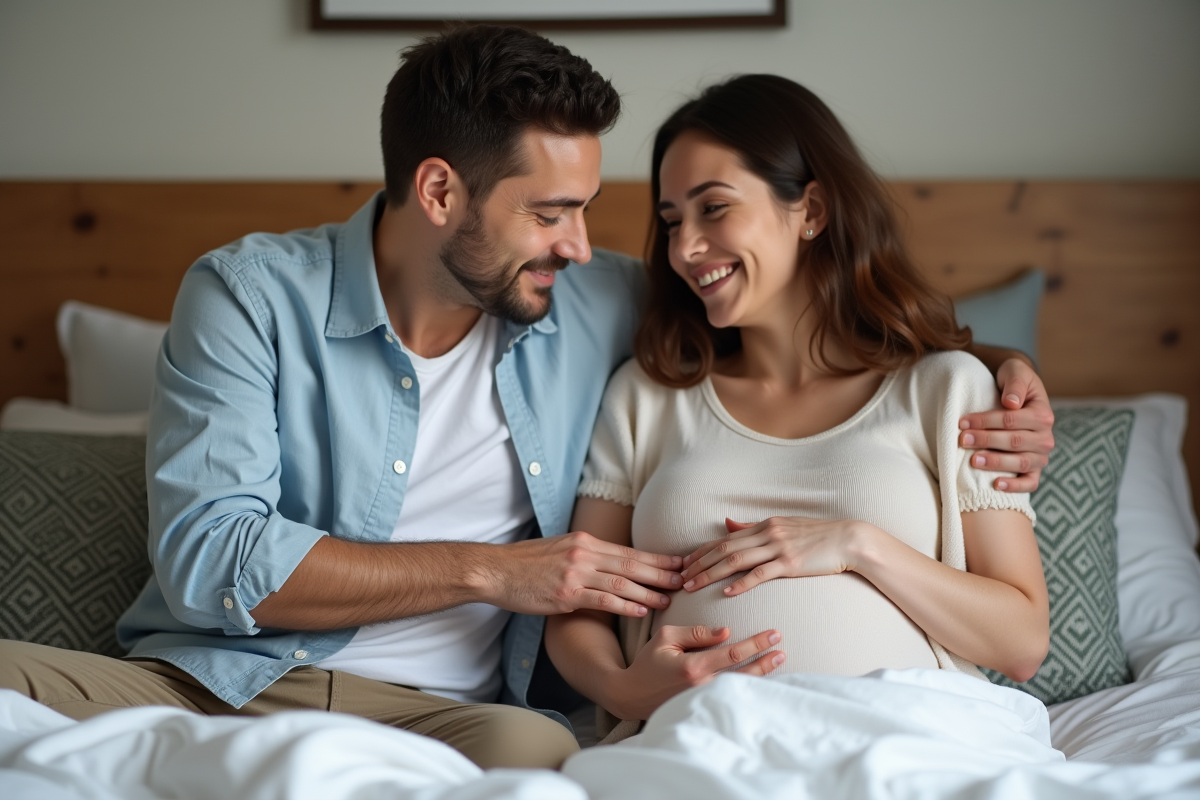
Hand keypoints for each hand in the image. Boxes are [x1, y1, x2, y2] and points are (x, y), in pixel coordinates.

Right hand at [485, 531, 682, 617]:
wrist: (495, 570)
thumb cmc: (525, 563)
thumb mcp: (560, 548)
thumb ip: (586, 554)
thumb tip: (610, 563)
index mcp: (585, 541)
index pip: (629, 550)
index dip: (657, 558)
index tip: (679, 563)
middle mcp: (584, 553)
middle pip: (632, 563)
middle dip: (662, 572)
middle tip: (686, 579)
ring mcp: (575, 573)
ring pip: (622, 582)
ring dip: (649, 591)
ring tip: (669, 599)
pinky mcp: (565, 593)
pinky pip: (602, 600)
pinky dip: (624, 605)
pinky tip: (641, 611)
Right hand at [602, 624, 784, 719]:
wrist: (631, 695)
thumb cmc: (648, 662)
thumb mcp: (666, 637)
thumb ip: (696, 633)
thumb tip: (725, 632)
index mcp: (693, 667)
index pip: (732, 653)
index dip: (755, 644)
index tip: (773, 634)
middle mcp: (701, 687)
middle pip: (743, 674)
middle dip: (765, 660)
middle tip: (782, 648)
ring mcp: (703, 700)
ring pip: (740, 687)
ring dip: (762, 674)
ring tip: (778, 660)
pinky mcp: (702, 706)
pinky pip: (731, 696)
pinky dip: (748, 688)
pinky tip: (762, 679)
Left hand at [680, 517, 860, 595]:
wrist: (849, 539)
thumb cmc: (817, 536)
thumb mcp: (783, 526)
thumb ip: (753, 527)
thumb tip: (726, 523)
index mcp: (764, 524)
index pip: (724, 539)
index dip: (702, 552)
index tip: (684, 564)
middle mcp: (767, 533)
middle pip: (723, 549)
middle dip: (698, 564)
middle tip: (680, 578)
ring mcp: (778, 547)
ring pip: (735, 560)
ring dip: (710, 574)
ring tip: (693, 586)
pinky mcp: (790, 563)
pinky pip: (760, 574)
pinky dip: (741, 583)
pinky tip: (726, 593)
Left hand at [958, 357, 1054, 492]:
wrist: (1016, 394)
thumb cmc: (1013, 382)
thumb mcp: (1015, 372)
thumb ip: (1015, 383)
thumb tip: (1011, 403)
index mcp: (1043, 414)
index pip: (1012, 420)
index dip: (986, 421)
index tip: (962, 422)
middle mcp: (1046, 437)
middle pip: (1015, 441)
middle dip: (986, 441)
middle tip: (962, 440)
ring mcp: (1041, 456)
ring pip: (1021, 463)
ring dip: (996, 463)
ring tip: (973, 460)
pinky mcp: (1034, 470)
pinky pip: (1030, 483)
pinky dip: (1016, 486)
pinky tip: (996, 485)